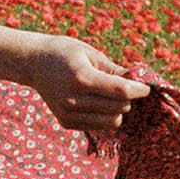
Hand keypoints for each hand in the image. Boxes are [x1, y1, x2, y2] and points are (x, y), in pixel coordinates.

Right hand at [18, 36, 149, 135]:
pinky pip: (98, 126)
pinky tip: (96, 102)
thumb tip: (139, 81)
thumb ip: (115, 70)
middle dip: (128, 98)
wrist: (34, 63)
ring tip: (110, 95)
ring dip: (117, 109)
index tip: (145, 86)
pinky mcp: (67, 123)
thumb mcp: (91, 53)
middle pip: (119, 108)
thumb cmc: (65, 52)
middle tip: (125, 86)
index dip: (139, 90)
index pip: (121, 91)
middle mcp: (74, 100)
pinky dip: (104, 116)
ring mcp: (69, 114)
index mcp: (82, 78)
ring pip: (112, 122)